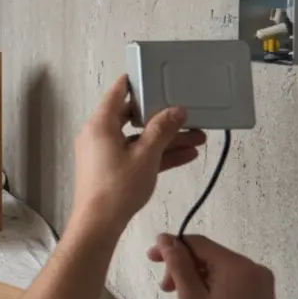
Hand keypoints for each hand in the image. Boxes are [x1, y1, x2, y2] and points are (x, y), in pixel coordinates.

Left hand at [72, 75, 205, 227]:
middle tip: (187, 113)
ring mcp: (105, 152)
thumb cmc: (117, 186)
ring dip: (167, 139)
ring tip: (198, 137)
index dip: (135, 83)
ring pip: (139, 139)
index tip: (153, 76)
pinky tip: (187, 155)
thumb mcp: (146, 155)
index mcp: (101, 124)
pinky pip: (137, 155)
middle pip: (133, 117)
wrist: (99, 223)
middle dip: (163, 118)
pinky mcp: (111, 169)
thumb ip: (162, 130)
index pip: (117, 93)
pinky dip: (158, 154)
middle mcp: (99, 135)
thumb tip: (177, 110)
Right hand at [148, 234, 288, 298]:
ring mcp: (260, 278)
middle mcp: (251, 266)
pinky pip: (230, 277)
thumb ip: (178, 267)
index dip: (171, 247)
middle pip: (208, 254)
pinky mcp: (261, 291)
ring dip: (196, 276)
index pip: (197, 243)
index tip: (151, 259)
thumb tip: (164, 239)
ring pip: (218, 266)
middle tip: (166, 288)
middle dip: (183, 266)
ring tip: (183, 298)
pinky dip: (212, 284)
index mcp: (235, 265)